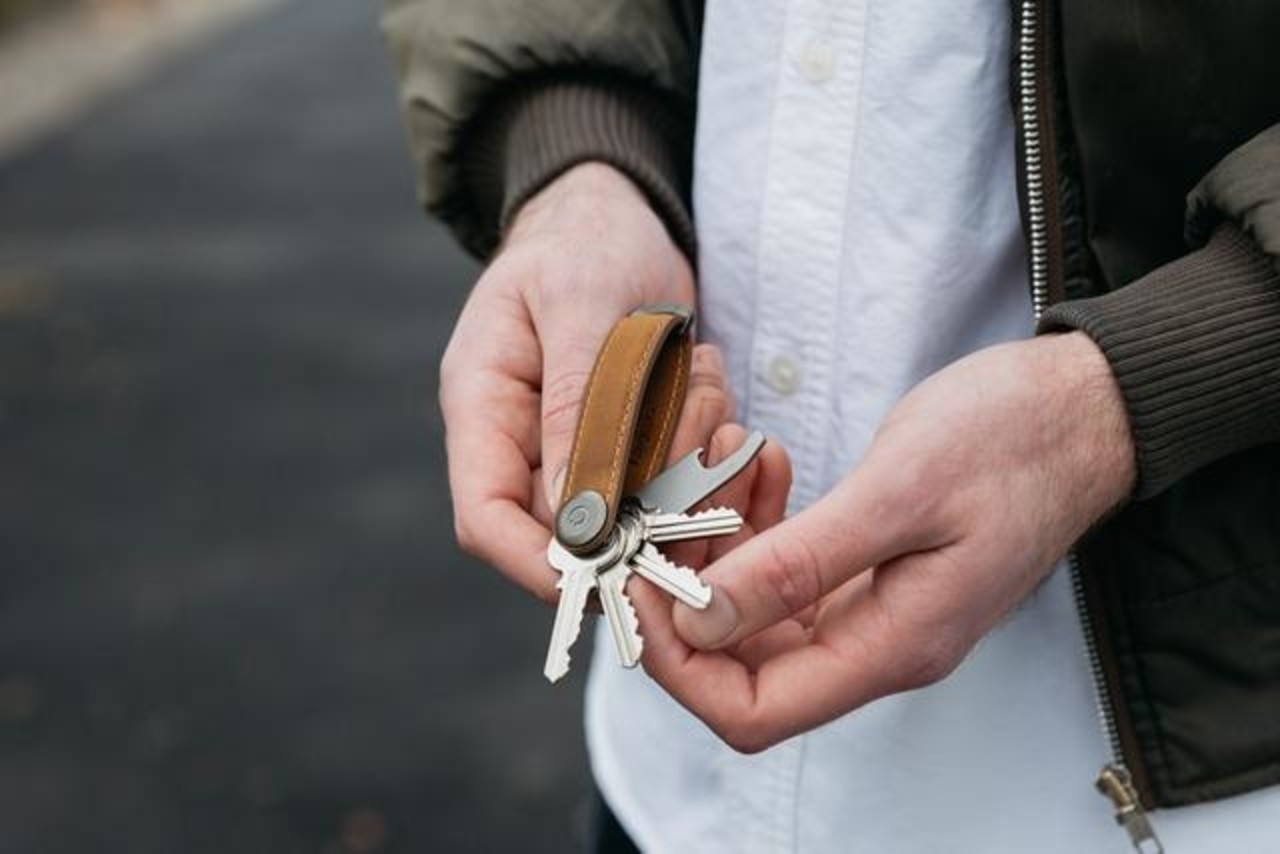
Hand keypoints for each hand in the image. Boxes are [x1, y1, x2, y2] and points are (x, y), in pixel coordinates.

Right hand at [440, 163, 697, 600]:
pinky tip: (706, 369)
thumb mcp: (579, 303)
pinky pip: (678, 479)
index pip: (488, 519)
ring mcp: (580, 449)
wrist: (616, 214)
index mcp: (484, 408)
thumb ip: (577, 405)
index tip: (619, 565)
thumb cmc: (584, 242)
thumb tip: (581, 517)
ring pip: (642, 509)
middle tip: (700, 415)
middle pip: (580, 528)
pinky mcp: (634, 446)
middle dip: (652, 493)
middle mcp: (526, 444)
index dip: (543, 562)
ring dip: (690, 453)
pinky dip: (709, 439)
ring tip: (699, 367)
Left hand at [633, 332, 1135, 751]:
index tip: (644, 582)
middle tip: (667, 507)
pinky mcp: (870, 563)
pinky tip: (763, 462)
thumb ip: (797, 566)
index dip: (681, 663)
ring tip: (722, 459)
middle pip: (741, 662)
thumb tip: (700, 621)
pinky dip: (759, 518)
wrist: (1082, 407)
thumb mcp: (898, 496)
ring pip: (756, 606)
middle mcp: (877, 641)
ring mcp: (874, 604)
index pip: (751, 711)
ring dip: (722, 541)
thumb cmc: (1014, 443)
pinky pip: (787, 563)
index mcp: (891, 646)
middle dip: (689, 589)